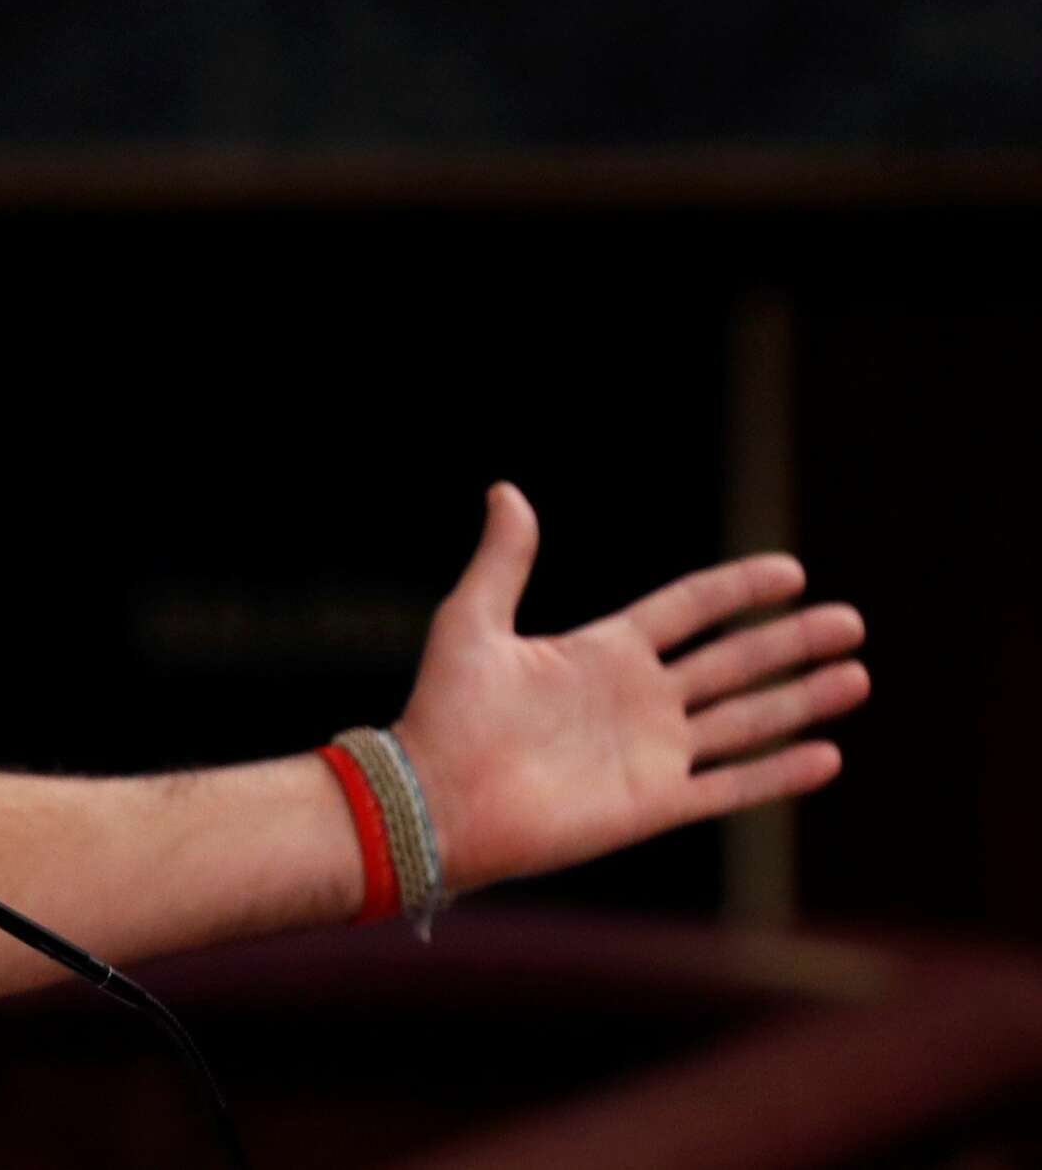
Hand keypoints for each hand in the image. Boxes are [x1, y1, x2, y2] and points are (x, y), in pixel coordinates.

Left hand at [391, 483, 867, 895]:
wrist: (436, 799)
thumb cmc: (446, 712)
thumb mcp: (472, 621)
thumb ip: (503, 561)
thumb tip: (506, 490)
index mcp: (602, 652)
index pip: (688, 611)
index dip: (737, 589)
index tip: (791, 570)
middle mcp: (637, 699)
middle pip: (732, 661)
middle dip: (790, 641)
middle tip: (850, 622)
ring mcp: (650, 752)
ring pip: (744, 720)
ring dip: (801, 700)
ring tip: (857, 676)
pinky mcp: (653, 804)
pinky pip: (730, 786)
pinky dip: (778, 773)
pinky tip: (827, 755)